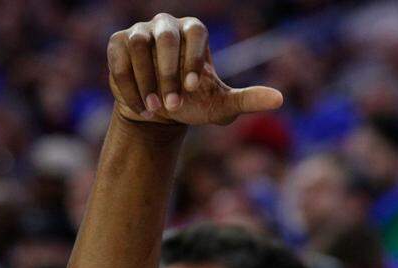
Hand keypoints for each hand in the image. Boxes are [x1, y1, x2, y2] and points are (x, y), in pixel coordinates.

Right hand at [107, 14, 282, 125]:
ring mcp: (140, 32)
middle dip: (168, 73)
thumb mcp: (222, 105)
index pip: (195, 31)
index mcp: (195, 31)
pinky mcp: (117, 44)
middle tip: (174, 105)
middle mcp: (167, 25)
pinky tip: (141, 108)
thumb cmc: (194, 104)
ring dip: (147, 79)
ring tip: (156, 109)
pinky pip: (118, 58)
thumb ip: (248, 100)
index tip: (193, 88)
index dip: (193, 58)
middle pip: (166, 36)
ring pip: (138, 44)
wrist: (159, 113)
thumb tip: (280, 99)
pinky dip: (128, 84)